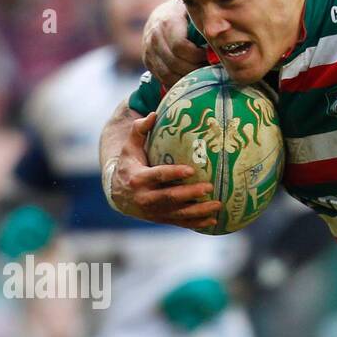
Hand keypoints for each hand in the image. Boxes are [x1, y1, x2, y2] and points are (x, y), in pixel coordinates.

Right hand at [106, 112, 223, 230]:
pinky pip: (181, 223)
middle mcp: (145, 198)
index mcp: (138, 178)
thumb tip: (153, 113)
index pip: (158, 176)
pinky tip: (213, 221)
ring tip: (218, 205)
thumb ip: (140, 130)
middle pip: (171, 197)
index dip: (174, 173)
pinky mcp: (161, 219)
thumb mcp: (130, 147)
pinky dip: (196, 223)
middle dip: (191, 194)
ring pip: (179, 213)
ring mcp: (154, 211)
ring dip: (199, 211)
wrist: (118, 194)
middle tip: (210, 187)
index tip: (191, 170)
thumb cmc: (130, 165)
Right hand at [143, 0, 206, 84]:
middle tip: (210, 73)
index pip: (180, 47)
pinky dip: (176, 84)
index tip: (211, 58)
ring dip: (186, 80)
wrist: (167, 12)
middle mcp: (154, 35)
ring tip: (202, 78)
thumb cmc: (189, 13)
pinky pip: (161, 78)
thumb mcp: (196, 11)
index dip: (197, 57)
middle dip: (195, 71)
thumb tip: (223, 34)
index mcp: (168, 20)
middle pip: (174, 63)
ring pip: (167, 74)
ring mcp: (148, 48)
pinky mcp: (147, 59)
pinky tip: (190, 83)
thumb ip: (206, 22)